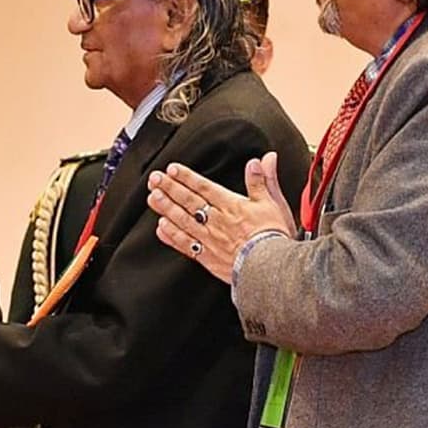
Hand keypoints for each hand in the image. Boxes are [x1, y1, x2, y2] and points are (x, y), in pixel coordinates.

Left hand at [146, 152, 296, 282]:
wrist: (271, 269)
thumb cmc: (274, 236)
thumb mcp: (273, 203)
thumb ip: (263, 180)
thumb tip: (263, 159)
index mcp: (231, 206)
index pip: (204, 187)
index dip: (186, 177)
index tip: (171, 169)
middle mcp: (216, 221)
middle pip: (188, 201)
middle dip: (169, 188)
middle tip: (154, 179)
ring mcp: (209, 239)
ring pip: (182, 220)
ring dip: (165, 208)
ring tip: (152, 197)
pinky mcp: (207, 258)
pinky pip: (185, 245)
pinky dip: (171, 236)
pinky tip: (161, 228)